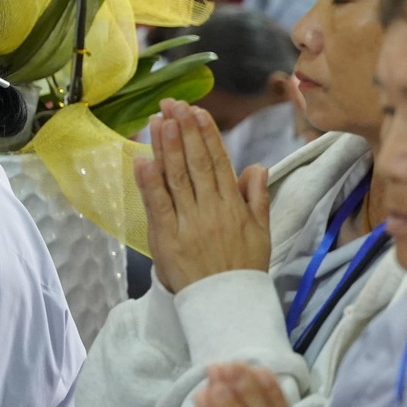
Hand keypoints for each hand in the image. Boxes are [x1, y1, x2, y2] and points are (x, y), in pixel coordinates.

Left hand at [135, 100, 271, 292]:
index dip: (207, 135)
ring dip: (167, 147)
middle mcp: (211, 209)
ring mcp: (188, 222)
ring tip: (159, 120)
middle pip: (195, 163)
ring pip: (176, 178)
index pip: (219, 162)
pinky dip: (150, 182)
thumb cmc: (244, 267)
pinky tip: (143, 160)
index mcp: (234, 205)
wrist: (227, 303)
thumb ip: (258, 197)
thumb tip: (256, 167)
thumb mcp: (262, 231)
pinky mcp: (168, 238)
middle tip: (174, 104)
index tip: (198, 112)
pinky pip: (159, 205)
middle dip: (184, 131)